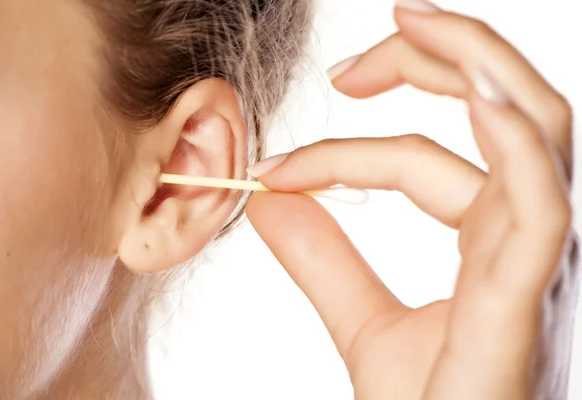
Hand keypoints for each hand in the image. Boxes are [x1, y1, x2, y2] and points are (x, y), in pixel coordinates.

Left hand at [246, 2, 576, 398]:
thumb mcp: (363, 321)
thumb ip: (323, 259)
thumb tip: (268, 201)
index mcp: (491, 241)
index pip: (425, 161)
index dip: (346, 151)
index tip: (274, 171)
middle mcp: (526, 236)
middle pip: (503, 109)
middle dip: (437, 58)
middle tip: (350, 59)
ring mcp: (541, 261)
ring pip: (535, 130)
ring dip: (477, 62)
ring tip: (408, 19)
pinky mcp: (531, 298)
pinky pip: (542, 201)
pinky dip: (514, 139)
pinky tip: (474, 90)